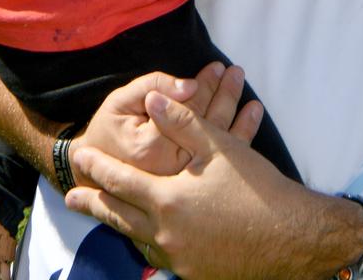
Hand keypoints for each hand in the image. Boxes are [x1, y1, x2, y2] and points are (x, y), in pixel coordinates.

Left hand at [68, 92, 335, 279]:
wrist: (291, 238)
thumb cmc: (255, 188)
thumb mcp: (218, 147)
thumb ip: (181, 121)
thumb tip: (152, 100)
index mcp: (167, 201)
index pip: (120, 181)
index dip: (98, 168)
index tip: (80, 158)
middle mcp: (165, 235)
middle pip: (118, 217)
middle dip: (93, 204)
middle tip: (71, 197)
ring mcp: (178, 259)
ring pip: (136, 239)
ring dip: (118, 223)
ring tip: (104, 214)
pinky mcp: (194, 273)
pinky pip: (159, 256)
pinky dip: (146, 242)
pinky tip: (146, 237)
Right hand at [74, 62, 261, 178]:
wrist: (93, 173)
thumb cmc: (108, 131)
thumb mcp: (121, 101)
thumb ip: (154, 87)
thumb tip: (189, 86)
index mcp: (154, 149)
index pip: (188, 111)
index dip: (205, 87)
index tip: (217, 67)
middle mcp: (173, 169)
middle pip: (207, 126)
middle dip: (224, 95)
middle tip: (235, 72)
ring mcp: (185, 180)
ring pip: (219, 144)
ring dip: (236, 113)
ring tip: (247, 90)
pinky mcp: (192, 184)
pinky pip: (222, 159)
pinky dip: (241, 134)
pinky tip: (252, 116)